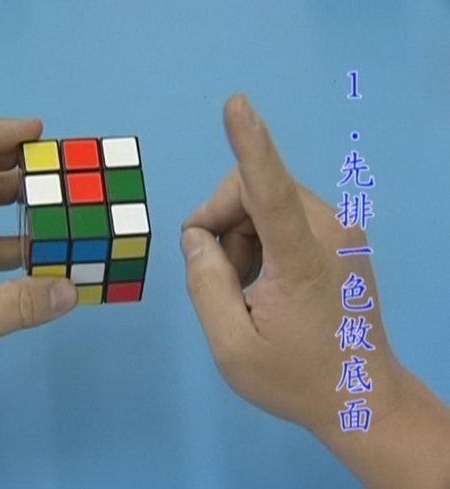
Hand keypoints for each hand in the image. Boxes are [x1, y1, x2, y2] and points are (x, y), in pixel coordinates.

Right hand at [181, 95, 449, 487]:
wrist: (361, 397)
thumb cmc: (295, 379)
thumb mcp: (232, 347)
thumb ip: (206, 285)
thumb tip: (197, 238)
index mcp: (303, 261)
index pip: (271, 192)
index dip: (250, 145)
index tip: (238, 106)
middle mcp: (330, 231)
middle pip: (253, 191)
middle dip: (222, 226)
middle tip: (223, 278)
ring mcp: (340, 231)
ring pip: (264, 202)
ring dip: (240, 238)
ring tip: (249, 288)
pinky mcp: (340, 235)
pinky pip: (282, 214)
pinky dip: (261, 240)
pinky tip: (268, 281)